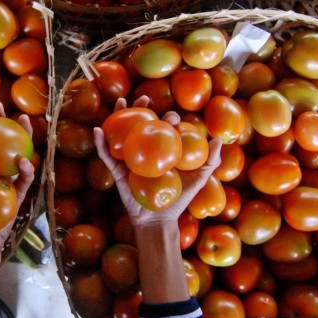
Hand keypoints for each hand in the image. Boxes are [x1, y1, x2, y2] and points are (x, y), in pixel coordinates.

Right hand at [94, 98, 222, 230]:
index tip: (171, 117)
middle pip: (141, 124)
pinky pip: (106, 156)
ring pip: (122, 134)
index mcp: (162, 150)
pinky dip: (100, 143)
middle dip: (141, 108)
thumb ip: (210, 161)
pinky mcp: (117, 171)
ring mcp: (130, 159)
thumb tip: (219, 139)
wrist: (159, 220)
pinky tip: (97, 131)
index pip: (164, 129)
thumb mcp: (198, 179)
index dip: (167, 119)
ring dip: (118, 116)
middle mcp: (145, 151)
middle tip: (144, 98)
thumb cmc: (179, 199)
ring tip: (120, 101)